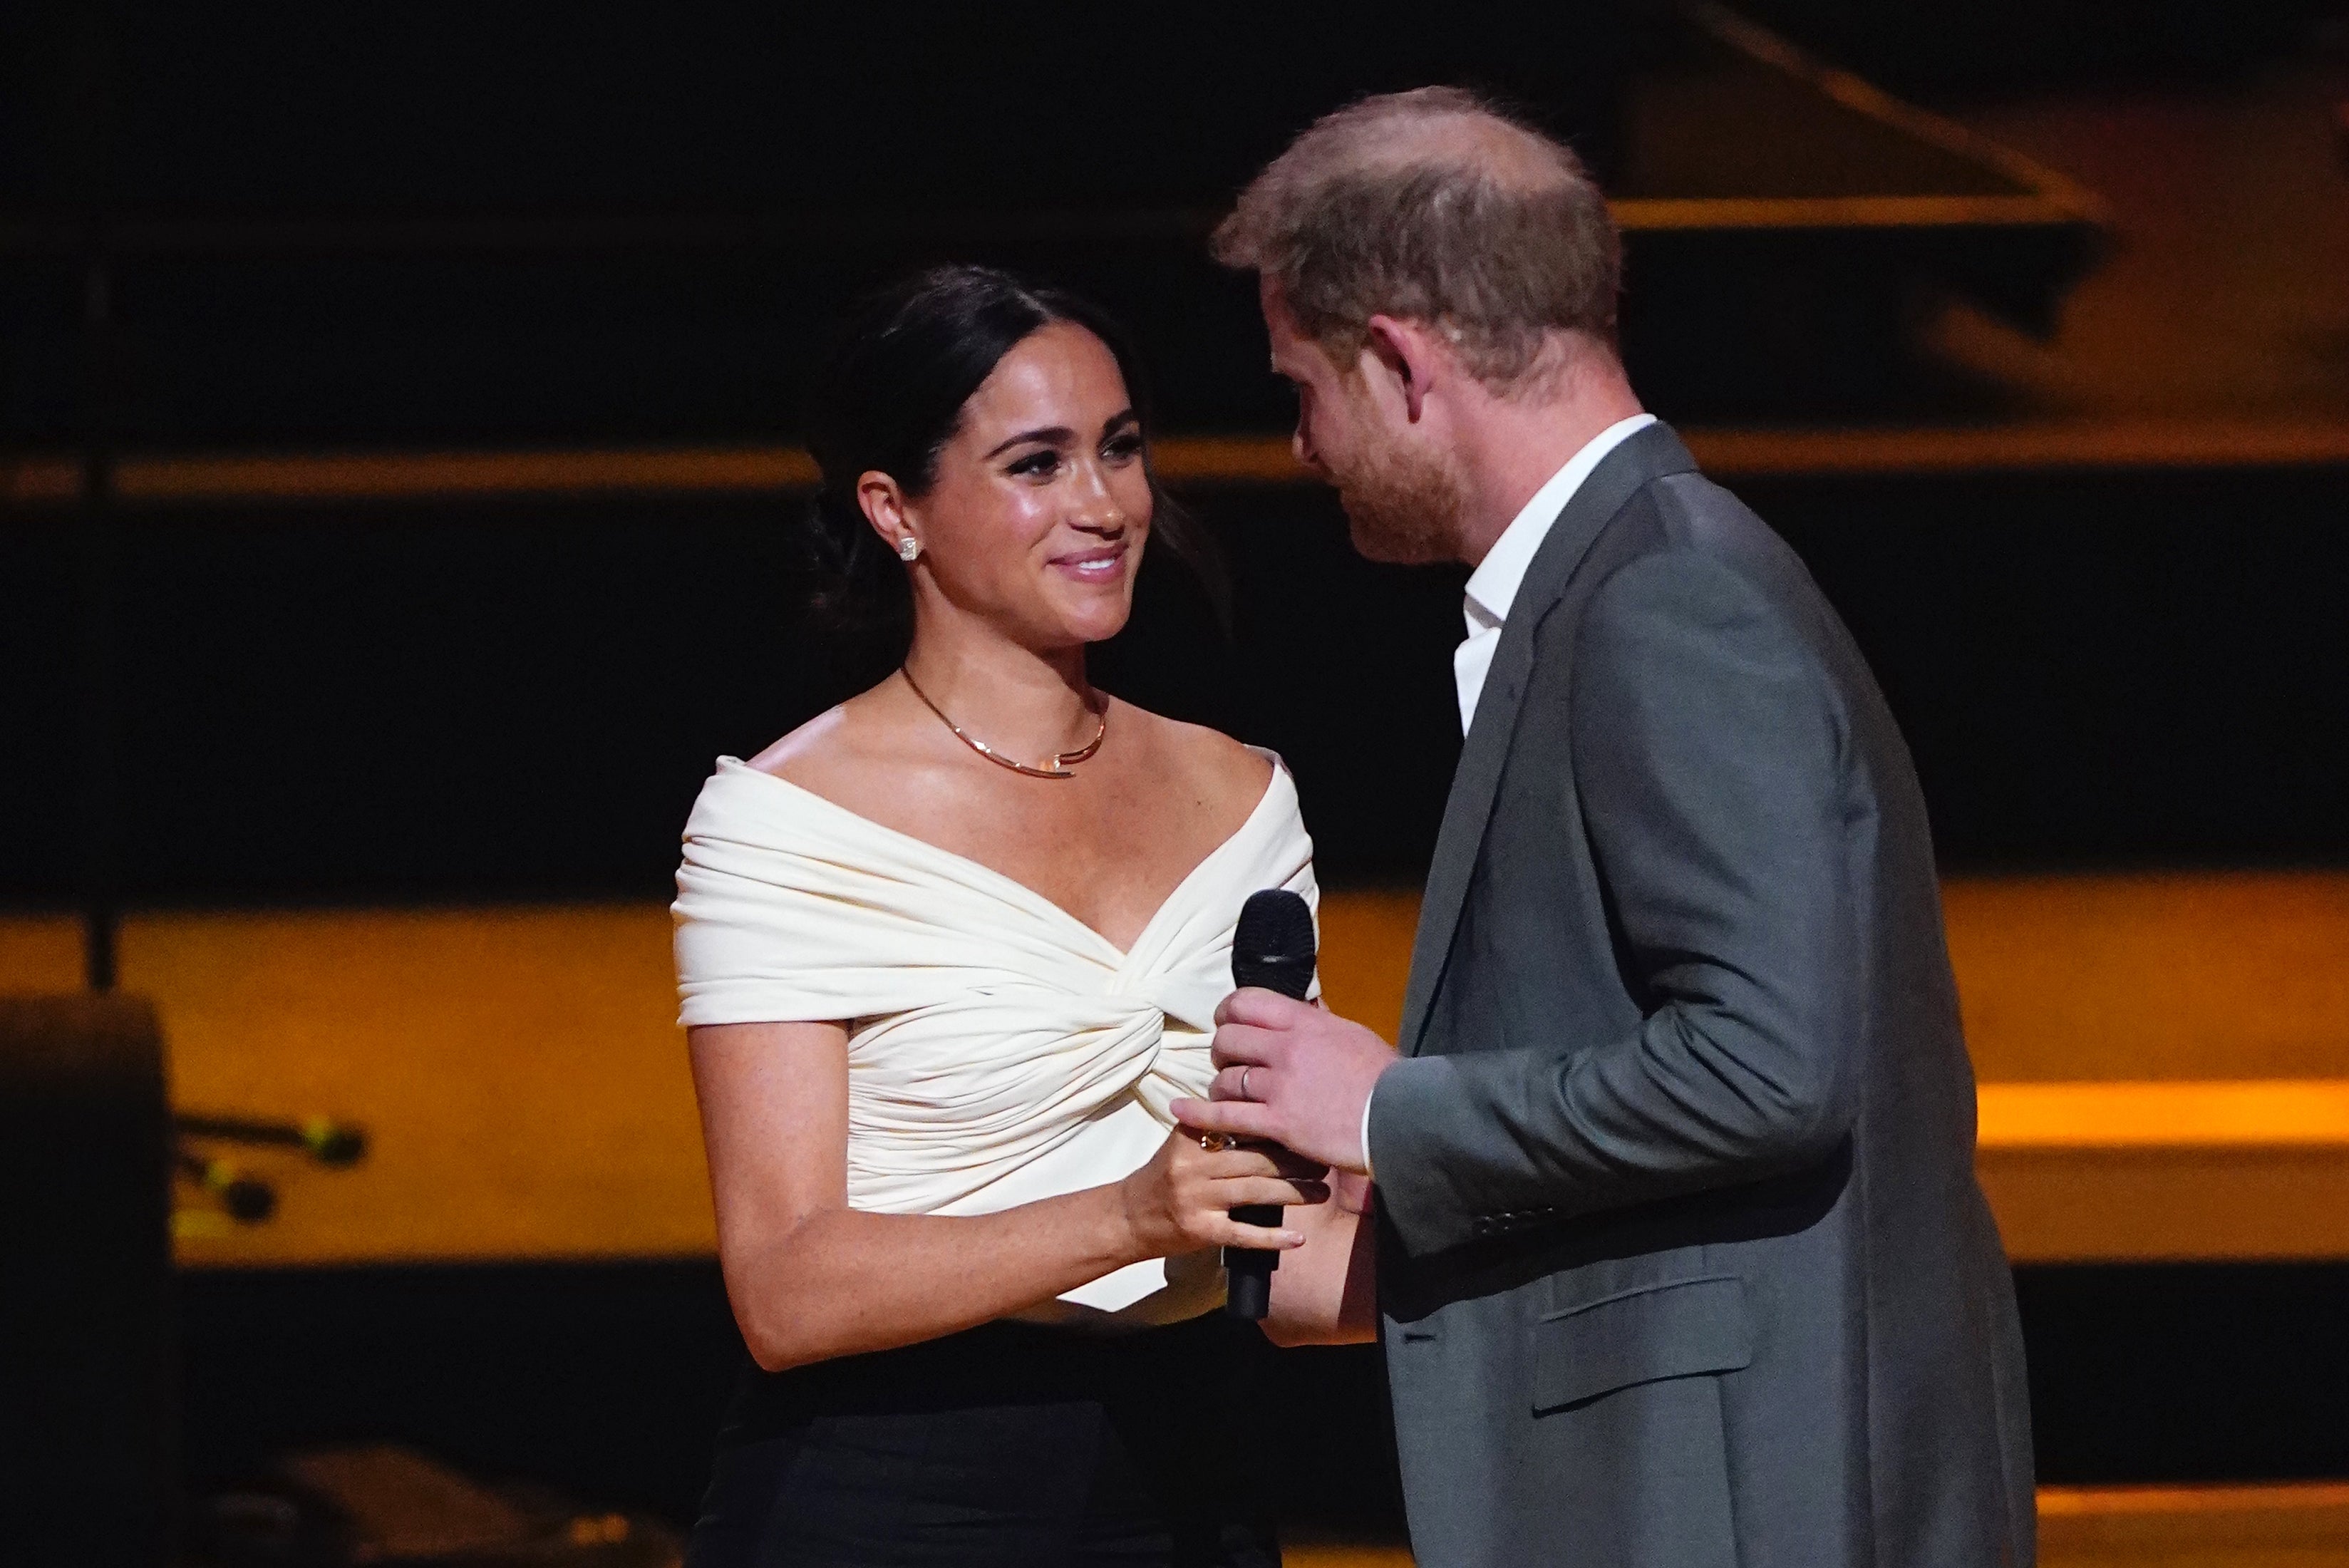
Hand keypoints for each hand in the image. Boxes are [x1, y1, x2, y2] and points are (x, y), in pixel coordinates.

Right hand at [1117, 1127, 1327, 1260]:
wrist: (1129, 1217)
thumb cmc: (1166, 1174)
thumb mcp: (1185, 1142)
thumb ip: (1220, 1129)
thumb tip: (1273, 1116)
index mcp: (1191, 1135)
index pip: (1242, 1126)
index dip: (1278, 1129)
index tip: (1309, 1128)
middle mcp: (1192, 1165)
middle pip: (1256, 1160)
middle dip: (1296, 1162)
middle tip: (1324, 1162)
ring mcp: (1196, 1199)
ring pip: (1256, 1192)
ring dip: (1296, 1193)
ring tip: (1322, 1192)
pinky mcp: (1201, 1231)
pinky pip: (1243, 1234)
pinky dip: (1274, 1238)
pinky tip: (1299, 1238)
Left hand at [1170, 989, 1397, 1175]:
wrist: (1403, 1117)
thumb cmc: (1385, 1079)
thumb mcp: (1351, 1035)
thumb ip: (1319, 1025)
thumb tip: (1304, 1011)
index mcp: (1305, 1022)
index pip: (1246, 1002)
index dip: (1228, 1012)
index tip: (1227, 1023)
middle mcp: (1285, 1048)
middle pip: (1228, 1039)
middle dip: (1221, 1050)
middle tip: (1227, 1062)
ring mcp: (1279, 1086)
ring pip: (1224, 1078)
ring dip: (1219, 1086)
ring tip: (1223, 1095)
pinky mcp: (1278, 1122)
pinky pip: (1225, 1116)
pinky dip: (1198, 1114)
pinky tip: (1179, 1112)